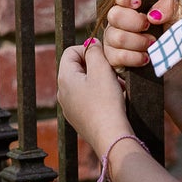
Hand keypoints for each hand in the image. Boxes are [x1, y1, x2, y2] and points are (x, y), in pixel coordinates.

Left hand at [57, 37, 128, 156]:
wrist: (110, 136)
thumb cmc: (106, 102)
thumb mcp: (102, 69)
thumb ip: (95, 51)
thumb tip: (91, 44)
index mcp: (64, 78)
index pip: (71, 52)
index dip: (88, 49)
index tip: (105, 56)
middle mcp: (62, 93)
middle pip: (78, 69)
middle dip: (97, 67)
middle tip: (114, 72)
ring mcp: (69, 108)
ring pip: (84, 85)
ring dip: (101, 82)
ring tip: (118, 87)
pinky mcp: (79, 120)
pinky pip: (88, 101)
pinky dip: (100, 96)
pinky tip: (114, 101)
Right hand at [102, 0, 178, 73]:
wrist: (177, 56)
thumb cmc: (173, 32)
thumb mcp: (177, 15)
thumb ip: (167, 7)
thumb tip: (153, 15)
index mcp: (130, 5)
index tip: (139, 3)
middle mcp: (117, 20)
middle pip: (114, 15)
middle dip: (135, 22)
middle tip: (148, 26)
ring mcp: (113, 39)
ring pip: (117, 38)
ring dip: (138, 42)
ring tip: (152, 43)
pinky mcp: (114, 58)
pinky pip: (118, 56)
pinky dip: (135, 57)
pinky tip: (146, 57)